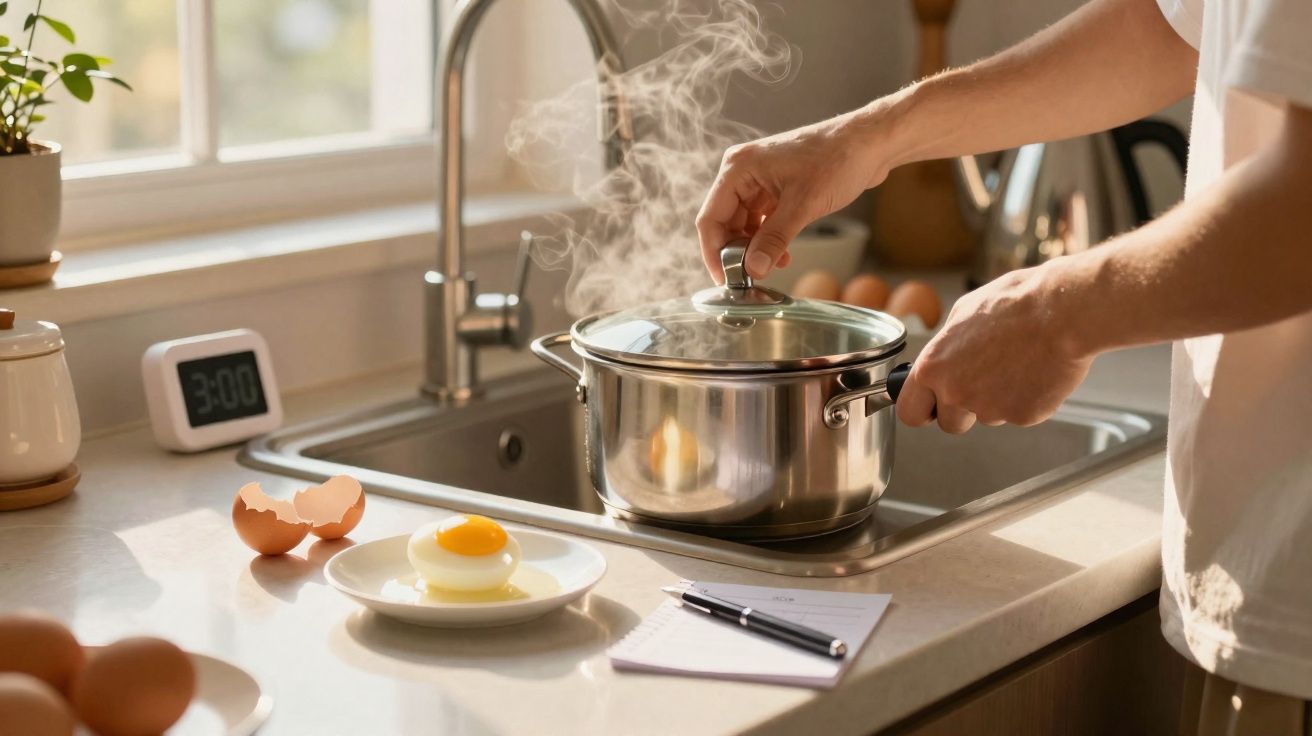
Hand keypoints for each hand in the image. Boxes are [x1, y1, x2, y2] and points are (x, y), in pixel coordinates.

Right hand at [696, 107, 892, 281]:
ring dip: (754, 248)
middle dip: (737, 252)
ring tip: (771, 266)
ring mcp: (760, 179)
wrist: (871, 143)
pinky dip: (768, 238)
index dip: (714, 252)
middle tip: (751, 277)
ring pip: (743, 223)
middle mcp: (744, 172)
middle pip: (725, 222)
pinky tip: (782, 254)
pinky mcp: (777, 187)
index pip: (710, 218)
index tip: (726, 279)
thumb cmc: (838, 159)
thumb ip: (773, 239)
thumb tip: (753, 269)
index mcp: (739, 168)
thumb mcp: (803, 205)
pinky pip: (761, 219)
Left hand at [896, 265, 1094, 432]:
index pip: (909, 411)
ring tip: (1015, 364)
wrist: (1062, 312)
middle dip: (962, 412)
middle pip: (950, 424)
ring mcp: (991, 409)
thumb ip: (946, 345)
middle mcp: (957, 393)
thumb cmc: (1016, 303)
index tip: (929, 407)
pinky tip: (1035, 371)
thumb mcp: (963, 312)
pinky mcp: (1024, 416)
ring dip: (997, 400)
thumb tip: (944, 357)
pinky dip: (1026, 398)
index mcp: (934, 368)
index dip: (921, 409)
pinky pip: (1018, 414)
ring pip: (988, 417)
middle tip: (982, 382)